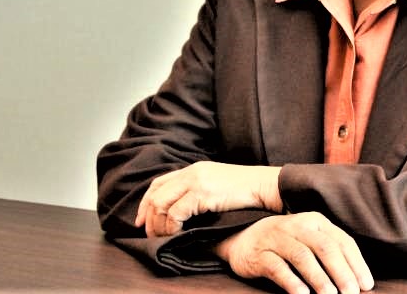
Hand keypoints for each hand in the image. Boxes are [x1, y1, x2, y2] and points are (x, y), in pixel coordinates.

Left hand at [135, 161, 281, 236]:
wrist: (265, 186)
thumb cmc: (246, 191)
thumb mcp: (217, 185)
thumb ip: (198, 190)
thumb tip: (180, 211)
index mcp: (194, 169)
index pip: (158, 183)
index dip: (144, 203)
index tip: (141, 222)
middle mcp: (192, 172)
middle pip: (155, 195)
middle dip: (149, 218)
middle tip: (151, 235)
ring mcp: (196, 180)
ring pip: (161, 204)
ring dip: (159, 225)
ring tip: (165, 237)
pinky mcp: (203, 192)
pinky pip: (176, 213)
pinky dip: (172, 226)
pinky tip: (178, 234)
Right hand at [215, 213, 373, 293]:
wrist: (243, 237)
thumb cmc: (285, 243)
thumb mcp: (309, 240)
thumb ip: (329, 253)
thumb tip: (355, 280)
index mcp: (317, 222)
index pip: (342, 241)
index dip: (357, 263)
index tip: (366, 284)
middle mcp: (299, 226)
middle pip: (325, 248)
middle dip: (342, 272)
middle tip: (352, 293)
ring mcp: (278, 238)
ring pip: (303, 257)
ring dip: (319, 278)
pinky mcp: (260, 254)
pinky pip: (278, 267)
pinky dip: (291, 281)